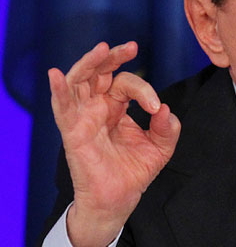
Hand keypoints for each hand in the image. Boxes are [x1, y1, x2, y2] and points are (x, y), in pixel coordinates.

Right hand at [48, 41, 180, 246]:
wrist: (119, 200)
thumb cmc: (135, 172)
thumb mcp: (161, 147)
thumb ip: (168, 128)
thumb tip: (166, 109)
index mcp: (117, 107)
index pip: (127, 84)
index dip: (144, 90)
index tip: (156, 108)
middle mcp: (98, 107)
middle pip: (99, 72)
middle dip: (112, 56)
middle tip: (131, 47)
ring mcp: (83, 117)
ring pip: (79, 81)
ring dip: (89, 63)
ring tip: (102, 48)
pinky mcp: (73, 132)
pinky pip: (62, 108)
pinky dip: (59, 90)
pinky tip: (57, 75)